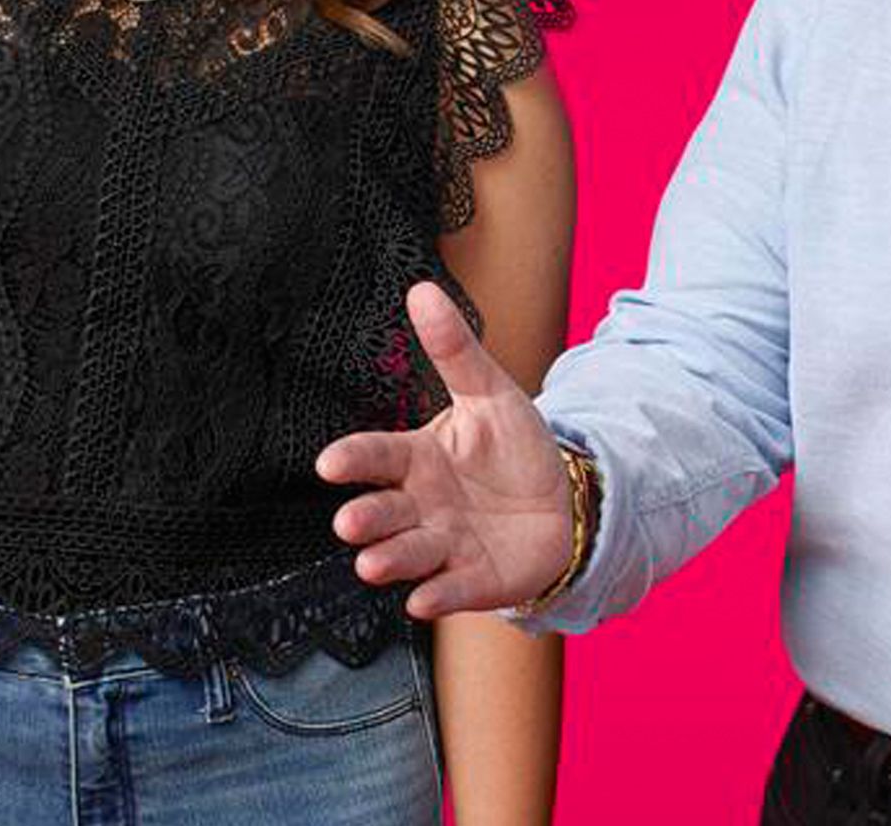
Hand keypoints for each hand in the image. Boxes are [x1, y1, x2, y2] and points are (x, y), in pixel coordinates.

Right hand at [316, 281, 575, 617]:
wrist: (560, 502)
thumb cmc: (512, 448)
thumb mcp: (490, 392)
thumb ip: (455, 350)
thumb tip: (421, 290)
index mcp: (417, 459)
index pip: (378, 457)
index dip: (354, 460)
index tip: (329, 463)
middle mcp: (420, 506)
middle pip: (385, 512)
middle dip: (366, 518)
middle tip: (349, 523)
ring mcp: (443, 546)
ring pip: (408, 554)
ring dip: (390, 560)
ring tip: (373, 564)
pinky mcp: (471, 580)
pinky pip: (450, 589)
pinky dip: (437, 596)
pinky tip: (423, 600)